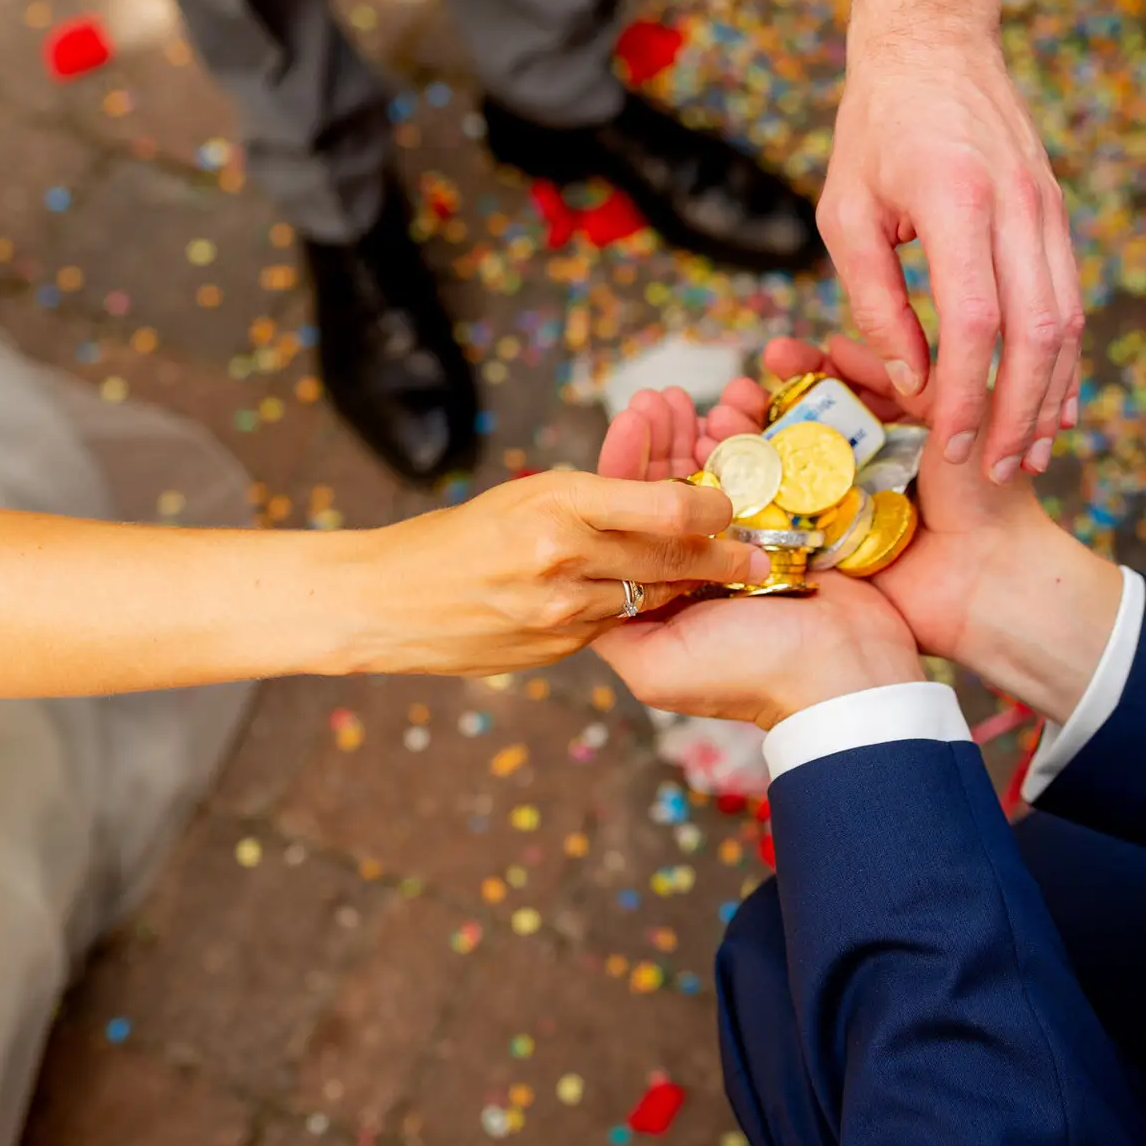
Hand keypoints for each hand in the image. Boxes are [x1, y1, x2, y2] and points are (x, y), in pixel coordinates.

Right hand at [339, 470, 771, 676]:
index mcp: (558, 505)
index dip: (712, 506)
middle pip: (671, 557)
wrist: (388, 603)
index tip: (731, 503)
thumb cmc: (457, 537)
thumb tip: (664, 501)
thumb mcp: (526, 497)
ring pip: (650, 595)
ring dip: (688, 586)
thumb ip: (594, 501)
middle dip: (723, 556)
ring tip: (720, 577)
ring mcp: (562, 612)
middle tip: (757, 553)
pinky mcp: (558, 648)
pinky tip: (654, 603)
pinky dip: (638, 610)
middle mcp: (564, 560)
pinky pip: (616, 624)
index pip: (666, 506)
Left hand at [593, 387, 924, 727]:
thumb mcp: (655, 664)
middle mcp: (702, 565)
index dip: (627, 468)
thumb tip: (574, 576)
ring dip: (700, 433)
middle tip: (658, 398)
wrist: (844, 675)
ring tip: (688, 398)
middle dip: (662, 440)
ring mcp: (749, 544)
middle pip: (670, 490)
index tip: (629, 421)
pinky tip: (733, 411)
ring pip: (715, 476)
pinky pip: (764, 473)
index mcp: (666, 592)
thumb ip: (609, 621)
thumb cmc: (749, 674)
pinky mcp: (792, 528)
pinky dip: (748, 441)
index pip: (632, 521)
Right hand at [704, 338, 1123, 720]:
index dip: (804, 372)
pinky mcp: (825, 552)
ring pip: (779, 469)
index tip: (776, 355)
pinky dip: (742, 493)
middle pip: (798, 428)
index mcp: (895, 433)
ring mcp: (841, 510)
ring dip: (743, 443)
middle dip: (760, 405)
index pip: (840, 391)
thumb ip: (907, 376)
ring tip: (719, 422)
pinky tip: (714, 466)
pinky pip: (775, 519)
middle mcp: (864, 468)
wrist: (990, 578)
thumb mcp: (957, 412)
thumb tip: (841, 346)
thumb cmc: (987, 494)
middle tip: (735, 392)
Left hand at [822, 32, 1083, 483]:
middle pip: (1037, 333)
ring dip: (1051, 395)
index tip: (950, 446)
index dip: (967, 394)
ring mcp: (1048, 208)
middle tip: (999, 471)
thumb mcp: (845, 211)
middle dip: (1021, 413)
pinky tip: (1053, 403)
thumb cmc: (875, 127)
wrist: (935, 42)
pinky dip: (1065, 358)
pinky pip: (1071, 298)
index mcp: (958, 201)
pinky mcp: (1057, 214)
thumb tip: (910, 382)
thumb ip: (875, 300)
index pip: (976, 322)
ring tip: (1030, 454)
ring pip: (1067, 321)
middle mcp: (1018, 206)